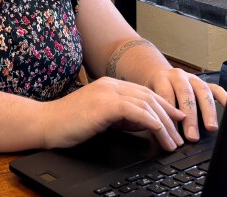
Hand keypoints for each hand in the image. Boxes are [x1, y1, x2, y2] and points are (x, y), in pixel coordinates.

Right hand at [39, 76, 186, 150]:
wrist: (45, 123)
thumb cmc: (69, 123)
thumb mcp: (102, 119)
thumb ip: (122, 117)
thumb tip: (145, 123)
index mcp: (110, 86)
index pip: (144, 93)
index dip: (164, 106)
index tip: (178, 120)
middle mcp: (111, 85)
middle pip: (149, 97)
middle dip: (169, 116)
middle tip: (181, 134)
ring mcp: (107, 92)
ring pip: (146, 104)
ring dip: (164, 124)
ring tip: (172, 141)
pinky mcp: (103, 104)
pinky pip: (134, 110)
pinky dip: (150, 120)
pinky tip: (158, 131)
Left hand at [145, 69, 226, 141]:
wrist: (159, 75)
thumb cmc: (154, 90)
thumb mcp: (149, 97)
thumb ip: (154, 110)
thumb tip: (161, 133)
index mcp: (162, 78)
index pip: (167, 96)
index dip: (170, 115)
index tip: (173, 133)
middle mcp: (178, 76)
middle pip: (186, 94)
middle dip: (190, 117)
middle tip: (192, 136)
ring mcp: (193, 78)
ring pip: (202, 92)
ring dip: (208, 111)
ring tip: (211, 128)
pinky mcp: (204, 82)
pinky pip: (216, 89)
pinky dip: (224, 98)